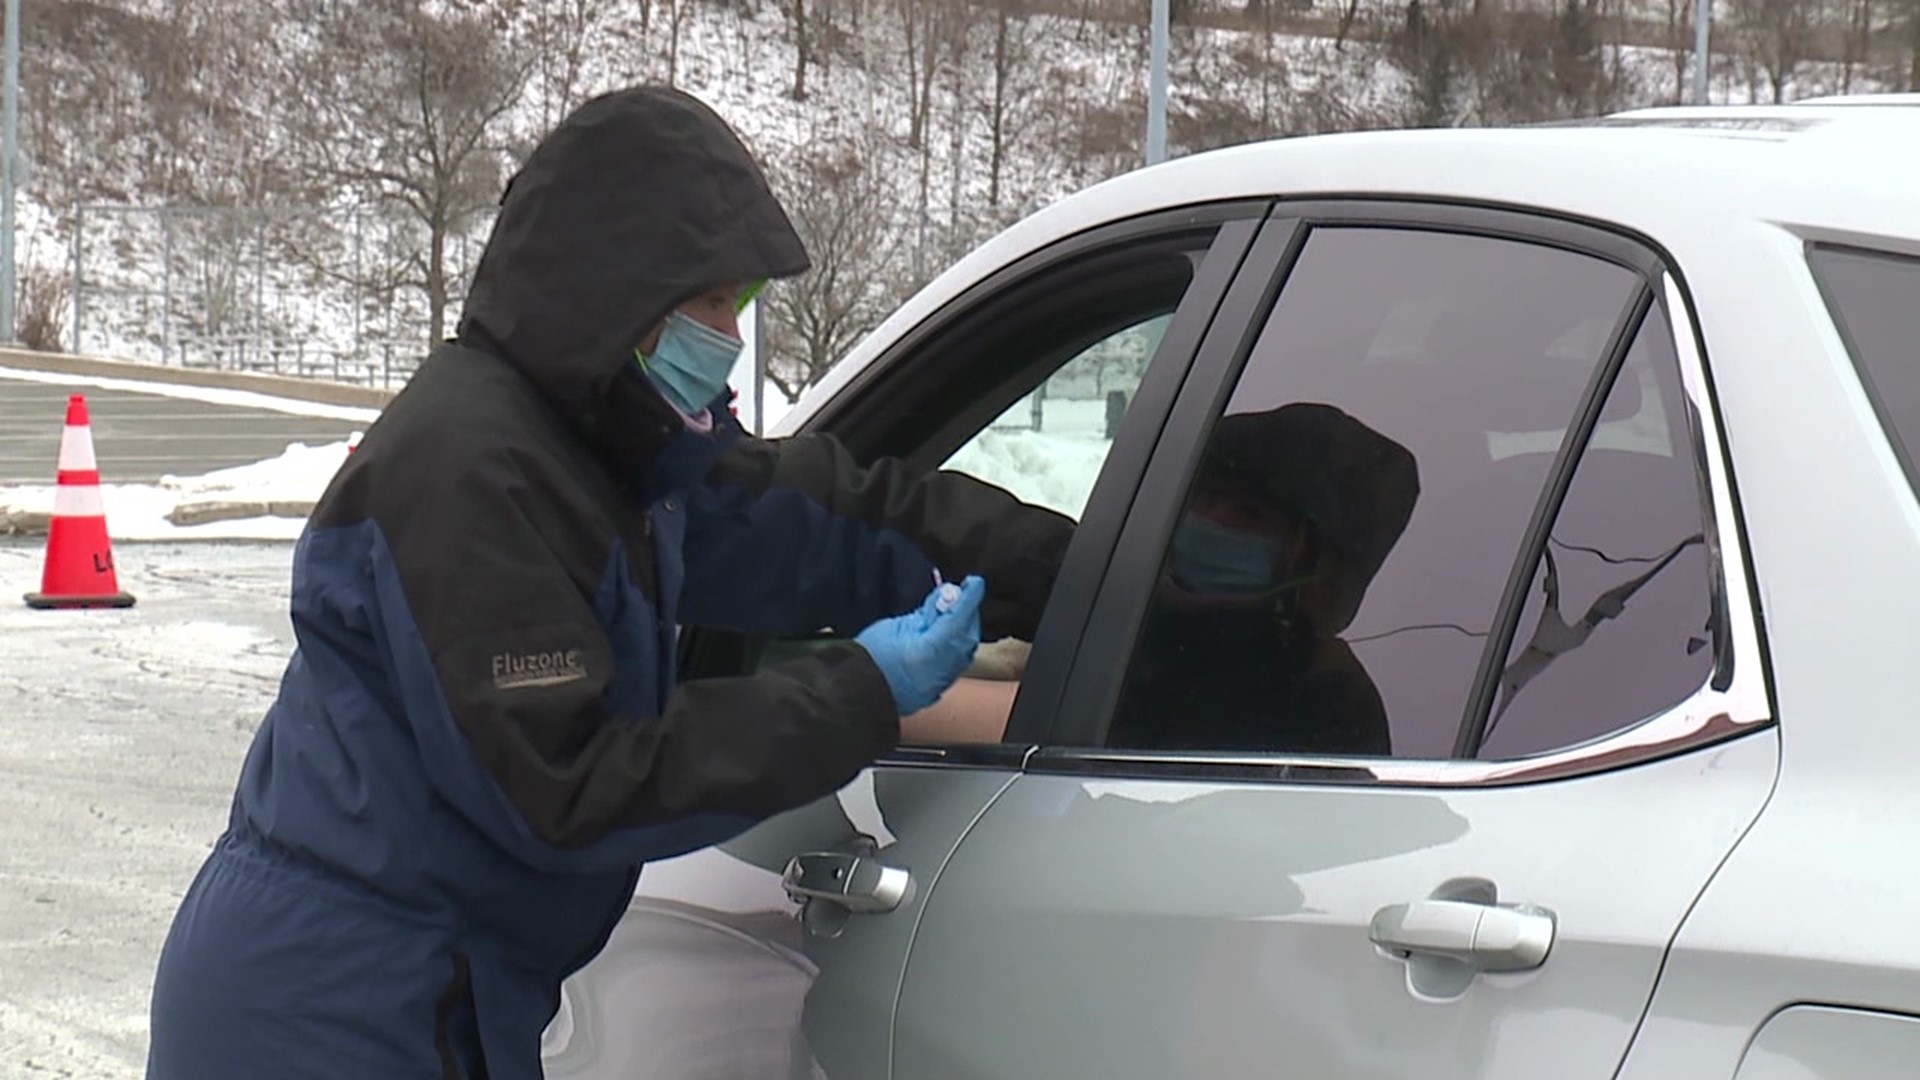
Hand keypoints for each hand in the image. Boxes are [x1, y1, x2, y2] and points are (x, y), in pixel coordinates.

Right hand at [854, 576, 985, 714]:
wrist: (858, 690)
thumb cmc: (871, 657)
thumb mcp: (897, 626)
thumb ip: (926, 613)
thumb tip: (947, 598)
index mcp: (931, 649)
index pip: (959, 617)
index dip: (970, 597)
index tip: (976, 582)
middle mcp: (942, 667)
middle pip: (967, 634)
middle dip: (966, 613)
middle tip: (958, 596)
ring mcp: (941, 681)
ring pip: (965, 649)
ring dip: (962, 629)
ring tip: (948, 615)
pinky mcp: (937, 689)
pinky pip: (956, 663)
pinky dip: (956, 646)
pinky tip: (945, 637)